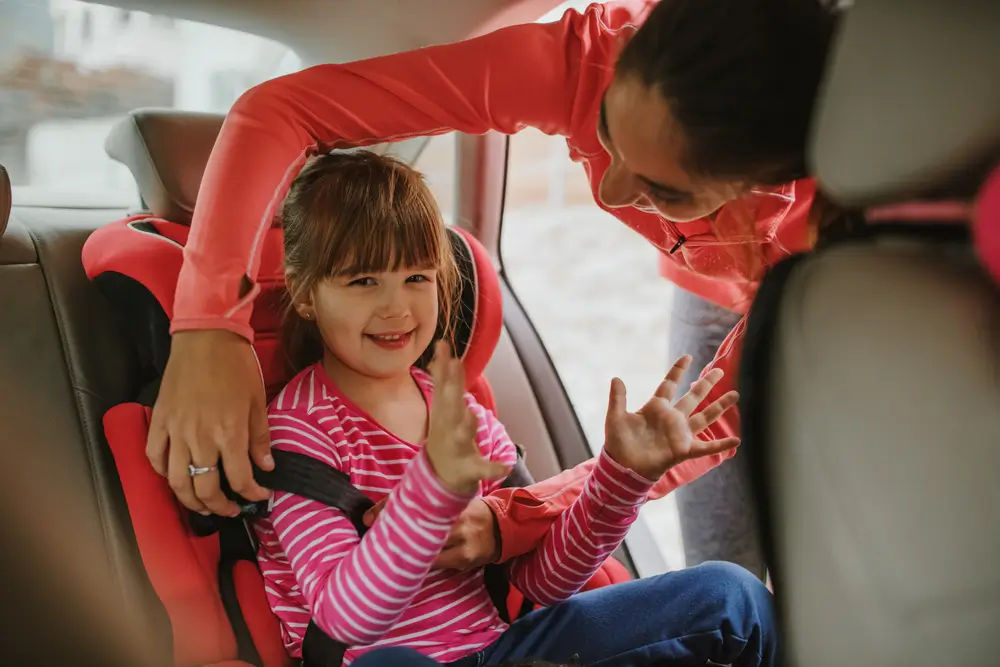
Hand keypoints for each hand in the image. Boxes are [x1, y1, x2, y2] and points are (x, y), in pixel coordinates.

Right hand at [147, 329, 273, 515]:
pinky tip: (176, 477)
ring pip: (177, 481)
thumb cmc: (236, 366)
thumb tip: (266, 467)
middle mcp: (200, 438)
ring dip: (190, 500)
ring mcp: (175, 431)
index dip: (252, 494)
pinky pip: (155, 457)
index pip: (240, 479)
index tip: (261, 496)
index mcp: (229, 433)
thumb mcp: (258, 401)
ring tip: (203, 504)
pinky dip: (163, 473)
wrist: (206, 338)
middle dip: (220, 506)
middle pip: (205, 488)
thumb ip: (260, 438)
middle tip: (232, 509)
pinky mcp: (159, 421)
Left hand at [363, 497, 499, 569]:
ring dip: (406, 551)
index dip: (389, 508)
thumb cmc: (470, 511)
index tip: (367, 517)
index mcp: (450, 501)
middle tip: (371, 537)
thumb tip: (390, 505)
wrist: (500, 528)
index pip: (414, 503)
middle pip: (417, 526)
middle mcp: (455, 520)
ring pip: (426, 549)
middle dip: (395, 533)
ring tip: (384, 553)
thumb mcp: (451, 501)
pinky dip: (423, 564)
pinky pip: (437, 563)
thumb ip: (428, 502)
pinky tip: (409, 565)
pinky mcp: (464, 559)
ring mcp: (461, 541)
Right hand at [425, 341, 510, 494]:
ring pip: (461, 434)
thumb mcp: (441, 405)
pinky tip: (504, 467)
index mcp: (444, 412)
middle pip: (450, 406)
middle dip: (452, 390)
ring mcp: (458, 447)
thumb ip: (443, 379)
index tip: (443, 346)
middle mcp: (449, 426)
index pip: (443, 385)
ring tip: (471, 415)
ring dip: (466, 424)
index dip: (442, 366)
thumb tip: (443, 346)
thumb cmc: (445, 433)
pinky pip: (482, 468)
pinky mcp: (470, 468)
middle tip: (454, 366)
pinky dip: (493, 468)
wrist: (439, 474)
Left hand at [603, 355, 739, 480]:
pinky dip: (721, 445)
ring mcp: (680, 434)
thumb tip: (616, 378)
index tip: (688, 357)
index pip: (669, 384)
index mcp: (656, 407)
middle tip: (719, 370)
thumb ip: (618, 398)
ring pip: (705, 416)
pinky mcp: (684, 450)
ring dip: (719, 406)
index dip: (678, 371)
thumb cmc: (619, 443)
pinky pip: (706, 447)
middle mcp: (672, 418)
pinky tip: (737, 440)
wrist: (623, 468)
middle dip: (706, 384)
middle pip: (693, 397)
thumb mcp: (616, 417)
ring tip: (735, 395)